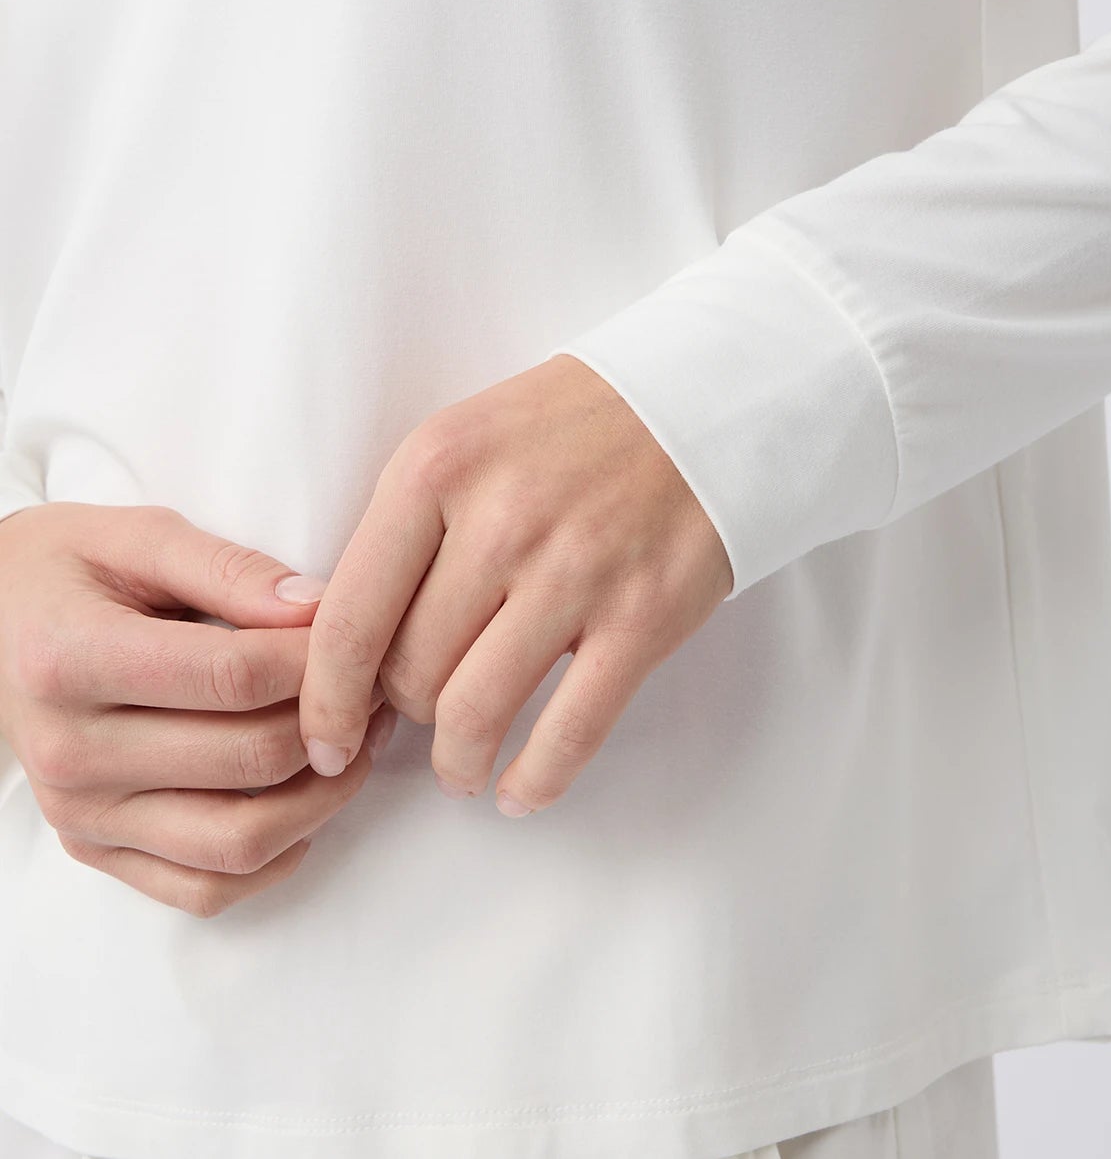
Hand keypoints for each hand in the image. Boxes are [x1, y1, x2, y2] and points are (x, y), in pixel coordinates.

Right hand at [0, 501, 396, 916]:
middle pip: (248, 760)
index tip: (359, 634)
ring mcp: (81, 814)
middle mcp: (71, 753)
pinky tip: (305, 802)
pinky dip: (274, 856)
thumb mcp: (138, 536)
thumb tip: (318, 610)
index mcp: (72, 661)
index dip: (317, 659)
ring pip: (238, 841)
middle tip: (380, 685)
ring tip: (358, 743)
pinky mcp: (96, 850)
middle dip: (336, 723)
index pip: (234, 678)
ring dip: (323, 798)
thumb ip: (230, 569)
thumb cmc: (66, 569)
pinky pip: (205, 887)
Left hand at [297, 354, 733, 814]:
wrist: (699, 403)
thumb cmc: (570, 427)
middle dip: (405, 713)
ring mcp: (576, 571)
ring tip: (462, 766)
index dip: (327, 701)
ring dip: (458, 760)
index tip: (326, 741)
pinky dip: (536, 780)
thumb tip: (349, 648)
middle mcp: (500, 520)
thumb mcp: (465, 439)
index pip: (349, 618)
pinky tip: (521, 790)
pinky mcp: (642, 617)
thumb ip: (406, 528)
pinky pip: (569, 732)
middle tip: (420, 715)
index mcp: (437, 468)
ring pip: (476, 712)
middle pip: (410, 672)